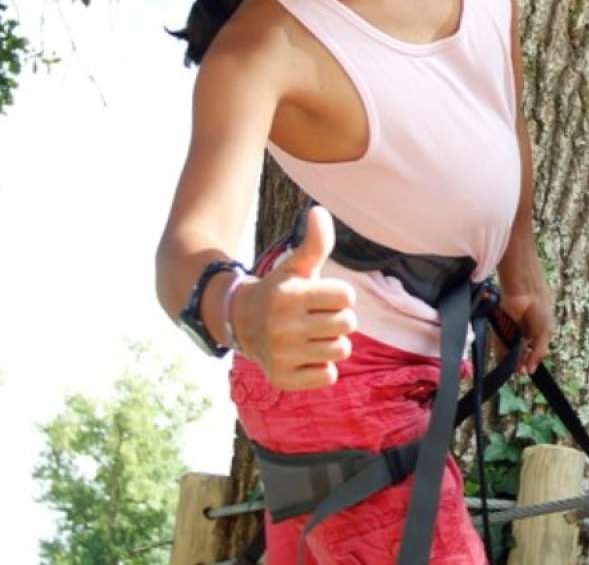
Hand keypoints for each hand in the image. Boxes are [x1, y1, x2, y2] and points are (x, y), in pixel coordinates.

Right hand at [233, 206, 357, 389]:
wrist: (241, 322)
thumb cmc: (281, 291)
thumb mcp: (296, 266)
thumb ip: (315, 242)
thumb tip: (319, 211)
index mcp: (290, 295)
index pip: (347, 297)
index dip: (340, 295)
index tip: (323, 297)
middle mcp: (283, 326)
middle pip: (348, 324)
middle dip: (338, 319)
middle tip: (317, 318)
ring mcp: (281, 354)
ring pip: (341, 350)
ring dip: (332, 343)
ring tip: (312, 336)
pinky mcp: (282, 378)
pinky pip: (328, 376)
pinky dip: (322, 368)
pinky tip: (305, 356)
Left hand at [498, 260, 554, 374]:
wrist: (526, 292)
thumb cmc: (540, 309)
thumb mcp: (544, 333)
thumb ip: (538, 352)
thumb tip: (532, 371)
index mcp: (537, 333)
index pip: (532, 352)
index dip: (530, 362)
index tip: (527, 370)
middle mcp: (524, 333)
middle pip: (520, 352)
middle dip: (520, 363)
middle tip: (520, 372)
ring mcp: (512, 330)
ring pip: (510, 349)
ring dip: (510, 360)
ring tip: (513, 369)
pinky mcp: (500, 328)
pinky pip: (499, 343)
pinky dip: (501, 352)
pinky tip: (504, 361)